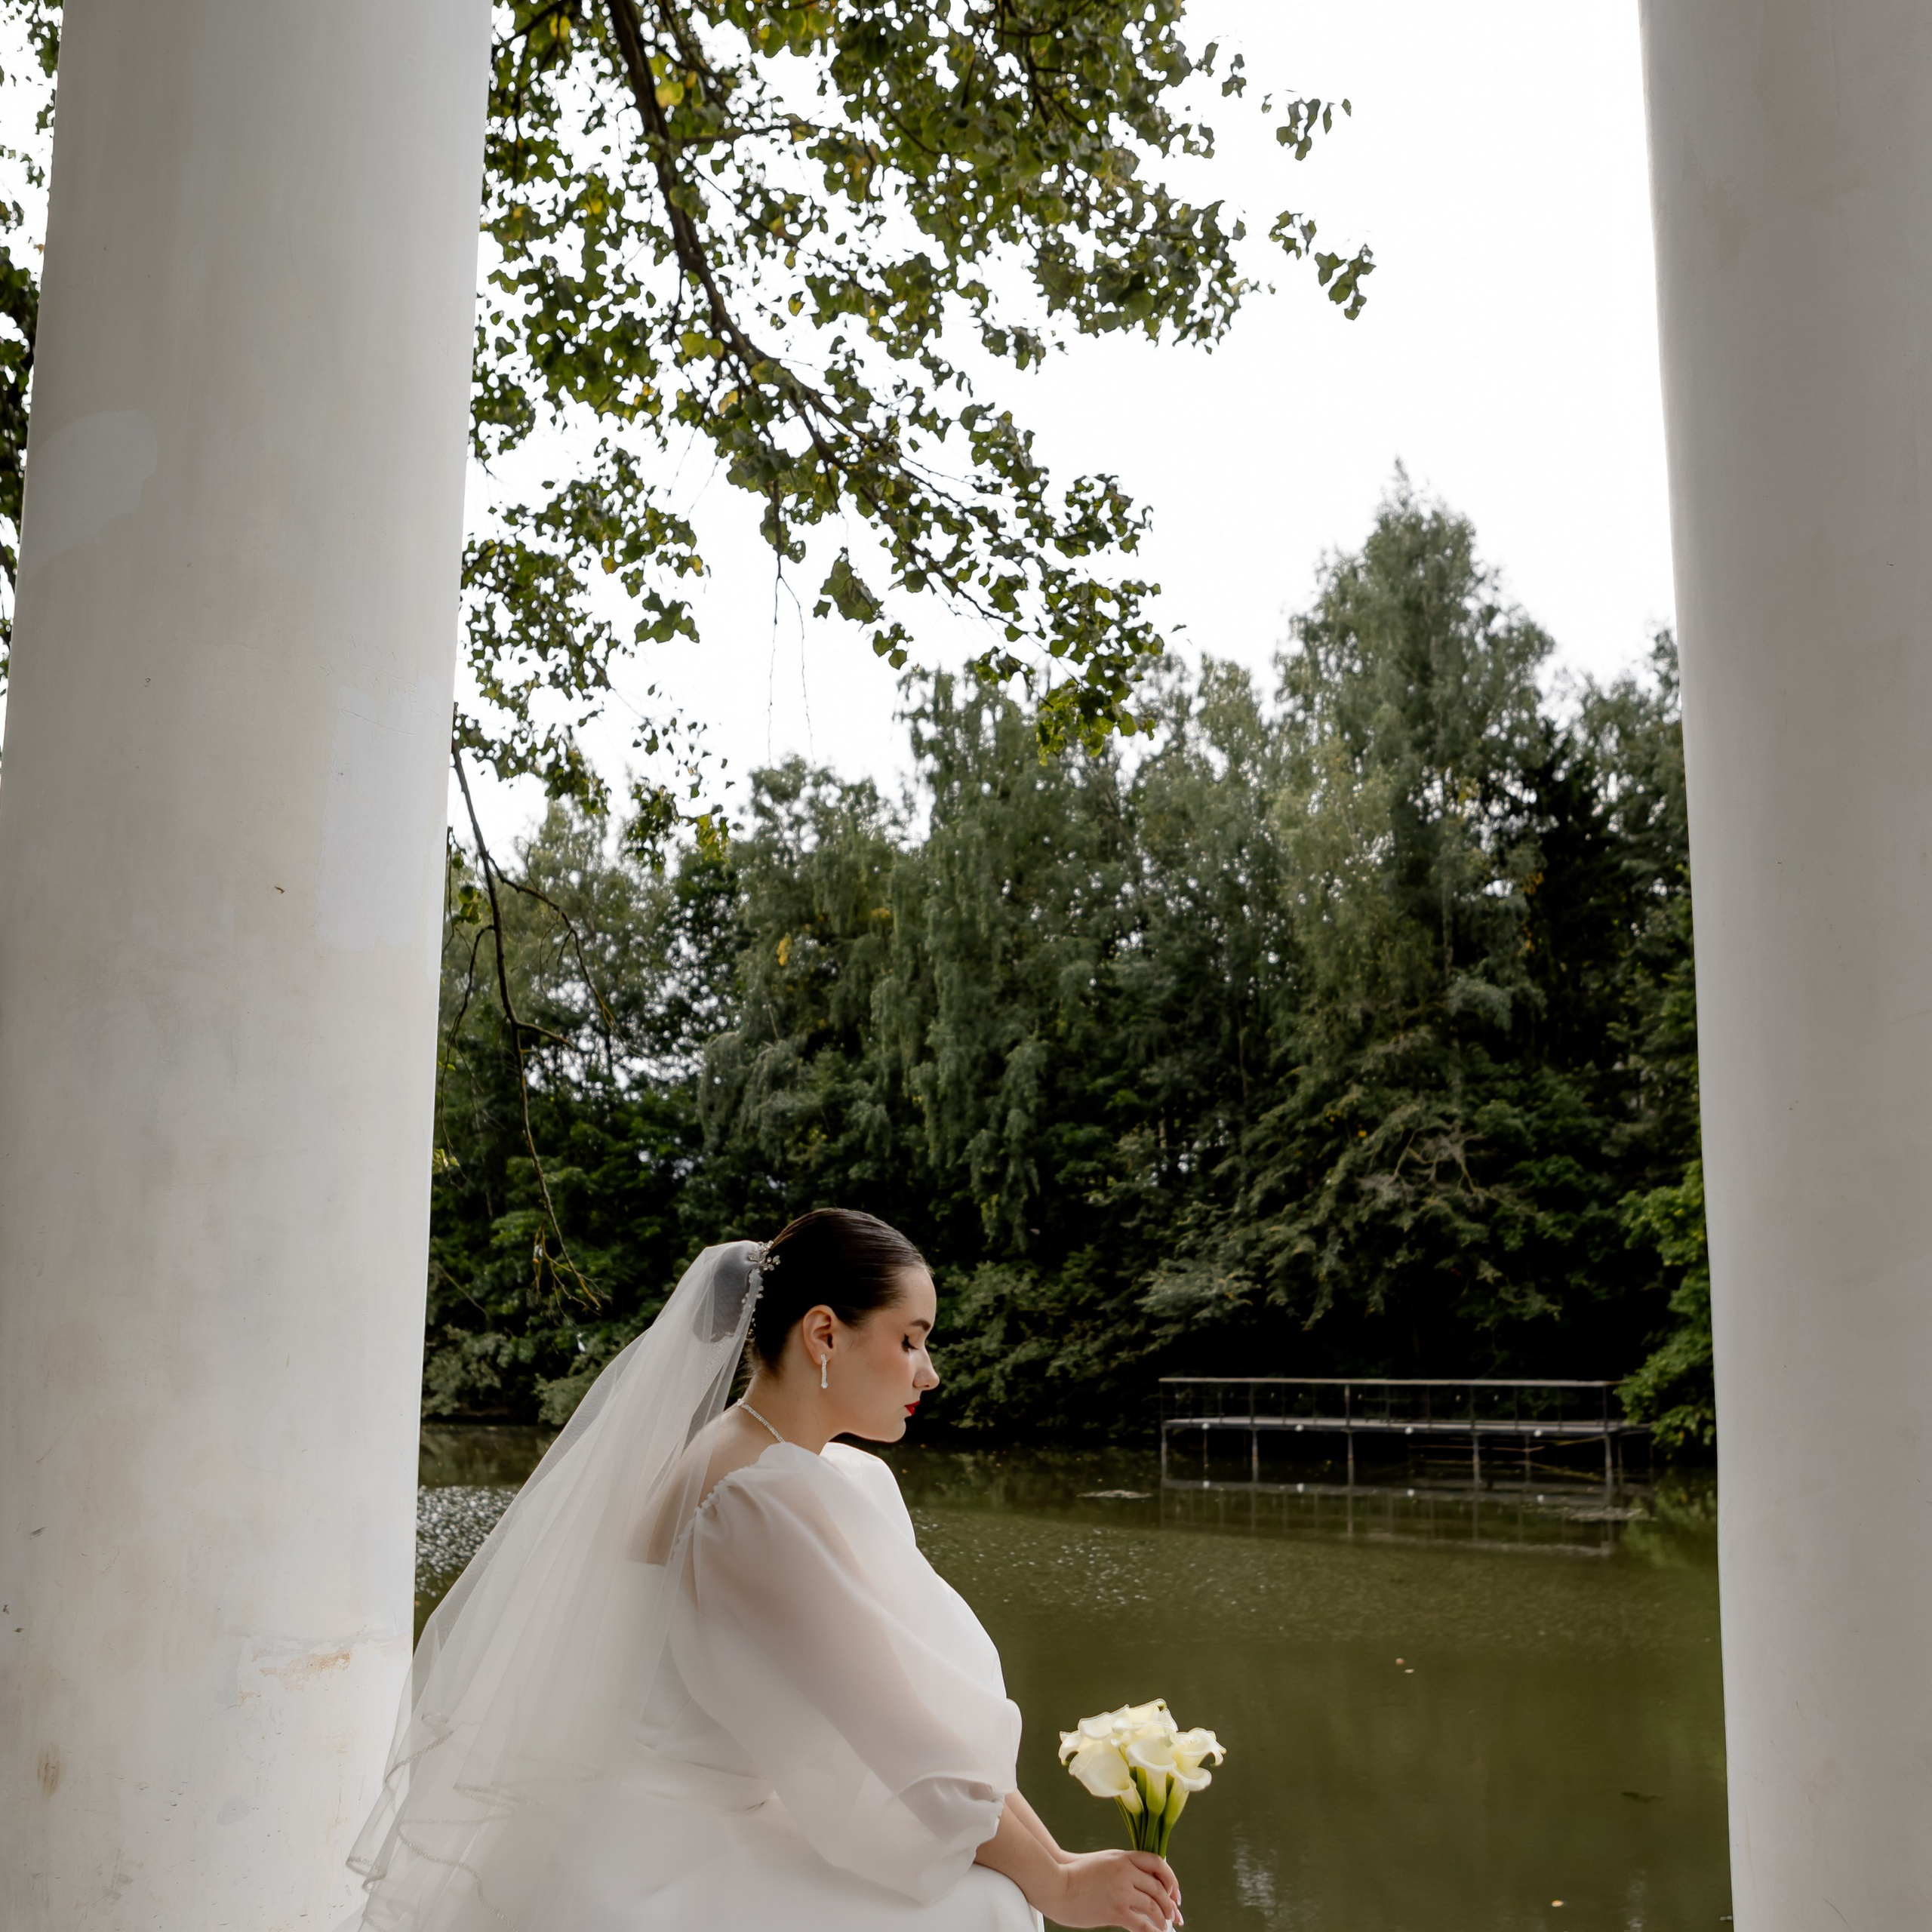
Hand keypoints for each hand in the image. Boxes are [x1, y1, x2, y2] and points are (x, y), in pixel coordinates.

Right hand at [1043, 1848, 1181, 1931]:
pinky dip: (1152, 1931)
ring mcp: (1121, 1892)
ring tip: (1165, 1927)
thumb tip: (1146, 1880)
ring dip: (1163, 1919)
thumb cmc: (1077, 1873)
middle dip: (1169, 1905)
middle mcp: (1126, 1872)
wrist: (1056, 1885)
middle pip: (1158, 1889)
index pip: (1158, 1863)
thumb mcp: (1105, 1861)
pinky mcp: (1115, 1911)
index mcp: (1124, 1857)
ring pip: (1153, 1907)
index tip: (1174, 1894)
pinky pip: (1141, 1924)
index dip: (1171, 1879)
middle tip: (1174, 1916)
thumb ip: (1125, 1866)